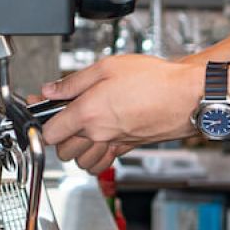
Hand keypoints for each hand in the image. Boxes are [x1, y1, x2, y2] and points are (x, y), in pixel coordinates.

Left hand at [39, 54, 200, 173]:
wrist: (187, 96)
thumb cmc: (154, 80)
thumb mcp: (107, 67)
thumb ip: (73, 82)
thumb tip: (51, 90)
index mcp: (88, 112)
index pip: (49, 132)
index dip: (42, 121)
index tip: (43, 111)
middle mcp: (99, 133)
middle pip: (62, 150)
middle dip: (57, 136)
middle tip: (60, 116)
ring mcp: (113, 143)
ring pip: (80, 161)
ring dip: (74, 149)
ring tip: (78, 128)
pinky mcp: (127, 147)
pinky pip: (102, 163)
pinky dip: (94, 159)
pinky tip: (95, 141)